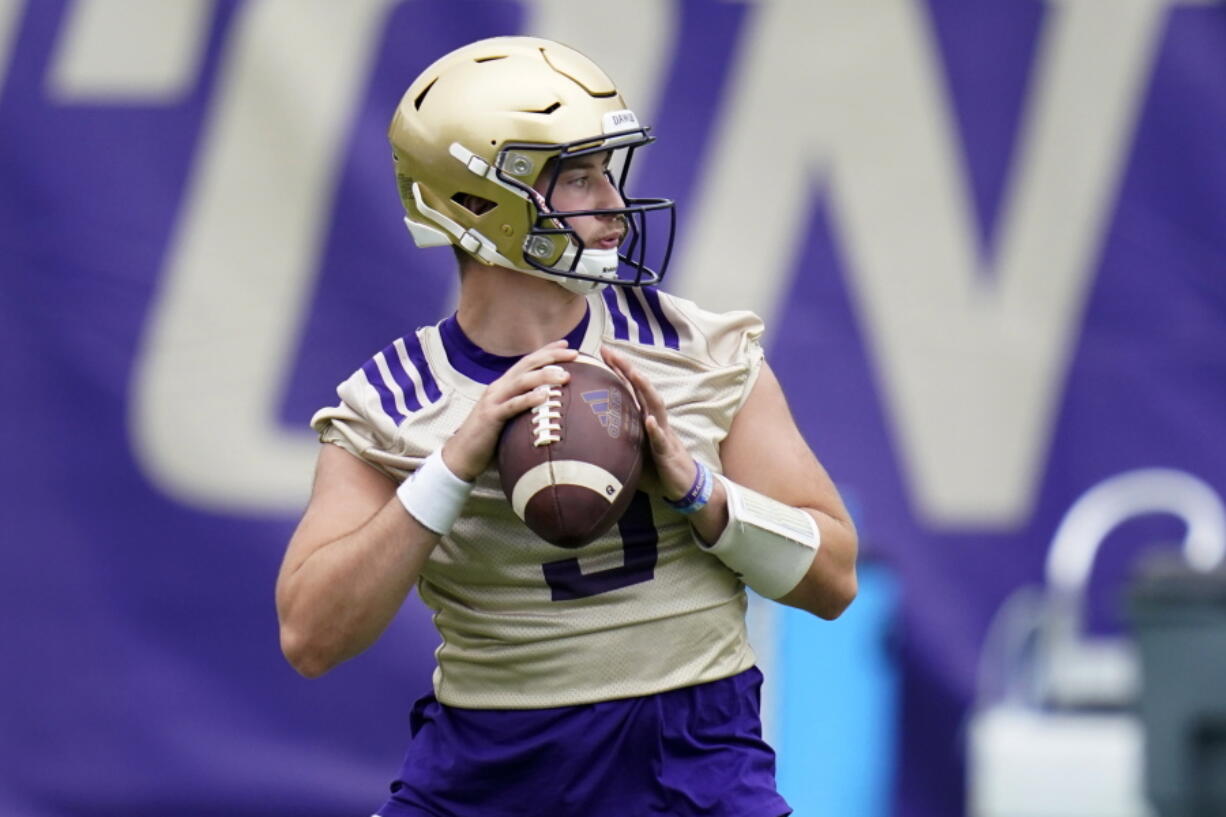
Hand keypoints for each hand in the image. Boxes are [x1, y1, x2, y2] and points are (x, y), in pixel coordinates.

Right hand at [442, 341, 578, 480]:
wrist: (461, 455)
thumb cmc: (489, 438)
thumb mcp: (508, 417)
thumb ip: (524, 408)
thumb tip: (551, 407)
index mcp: (503, 386)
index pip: (527, 362)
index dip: (546, 351)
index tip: (567, 344)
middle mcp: (498, 388)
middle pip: (527, 365)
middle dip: (551, 356)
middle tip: (575, 353)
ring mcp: (493, 401)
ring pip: (521, 381)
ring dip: (545, 376)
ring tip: (565, 375)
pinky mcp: (491, 417)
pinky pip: (512, 405)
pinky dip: (529, 399)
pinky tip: (545, 395)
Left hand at [600, 345, 696, 500]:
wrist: (683, 485)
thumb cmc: (655, 466)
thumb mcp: (630, 451)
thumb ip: (612, 440)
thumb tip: (580, 438)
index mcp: (643, 417)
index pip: (629, 388)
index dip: (617, 369)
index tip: (602, 351)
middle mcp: (653, 420)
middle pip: (641, 389)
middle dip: (627, 368)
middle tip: (610, 351)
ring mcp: (662, 434)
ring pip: (655, 407)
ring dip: (646, 389)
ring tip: (635, 373)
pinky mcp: (667, 453)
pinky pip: (661, 440)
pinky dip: (656, 429)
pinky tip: (649, 420)